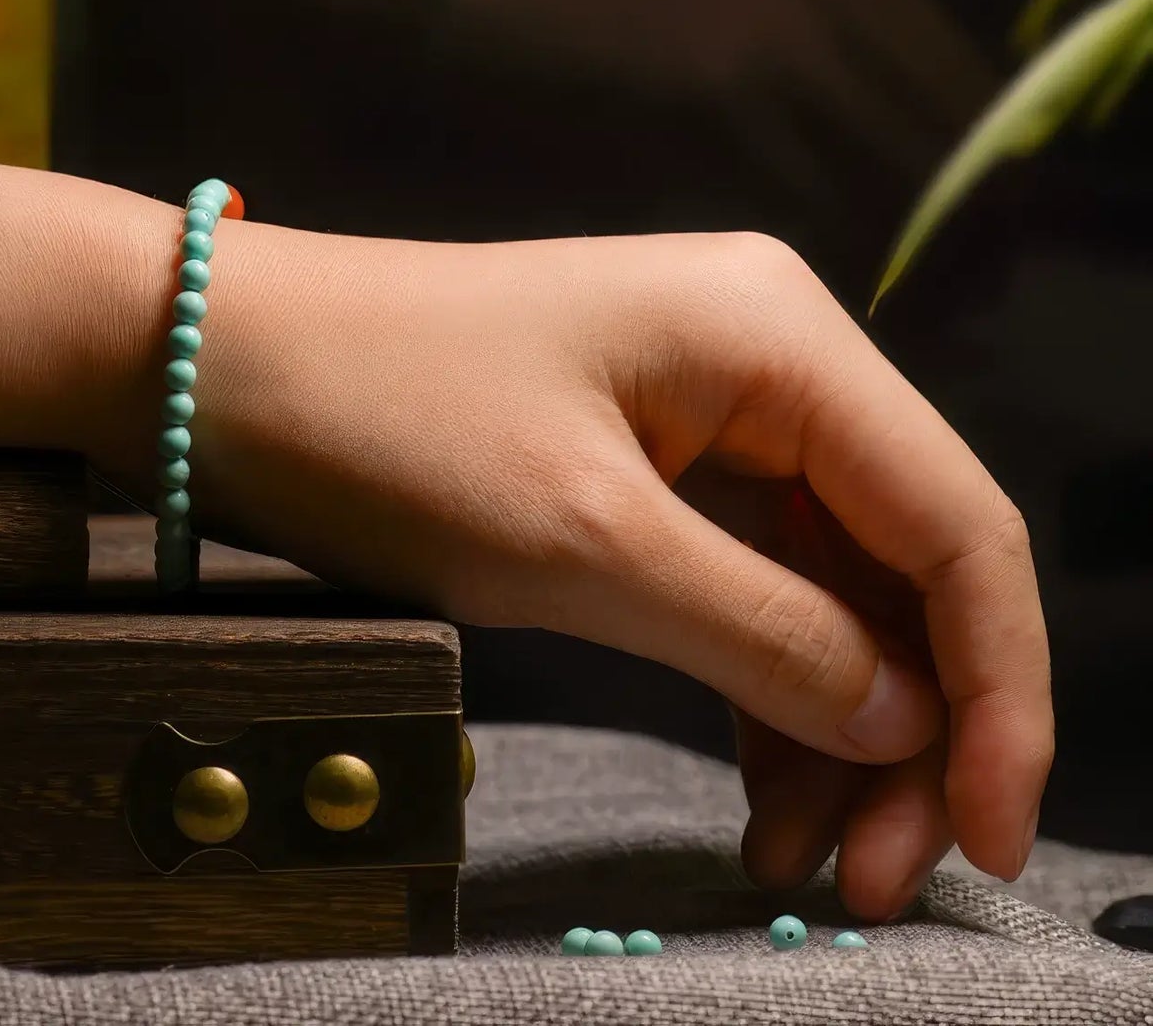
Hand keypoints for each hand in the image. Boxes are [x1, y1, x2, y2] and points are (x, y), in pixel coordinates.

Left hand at [100, 222, 1051, 920]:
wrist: (220, 365)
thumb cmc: (382, 419)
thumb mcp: (581, 545)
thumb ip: (763, 633)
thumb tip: (906, 720)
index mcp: (777, 336)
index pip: (950, 520)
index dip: (996, 689)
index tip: (988, 839)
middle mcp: (764, 356)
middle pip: (896, 560)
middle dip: (909, 726)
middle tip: (881, 878)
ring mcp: (704, 404)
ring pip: (824, 583)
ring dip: (832, 723)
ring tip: (812, 864)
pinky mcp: (646, 454)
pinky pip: (742, 578)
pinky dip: (754, 684)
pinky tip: (761, 794)